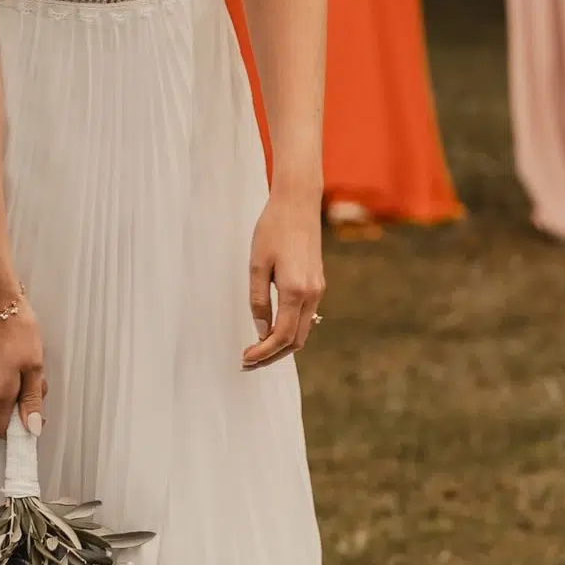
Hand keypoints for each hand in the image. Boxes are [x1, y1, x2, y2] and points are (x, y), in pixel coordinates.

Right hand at [0, 298, 47, 437]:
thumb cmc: (18, 332)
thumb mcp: (34, 367)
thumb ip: (32, 400)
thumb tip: (32, 428)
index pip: (1, 431)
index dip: (18, 432)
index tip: (34, 423)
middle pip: (5, 415)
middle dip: (24, 406)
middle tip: (38, 383)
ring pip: (4, 398)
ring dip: (20, 390)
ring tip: (30, 366)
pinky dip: (13, 379)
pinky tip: (20, 361)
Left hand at [244, 184, 324, 368]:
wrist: (298, 203)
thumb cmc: (273, 229)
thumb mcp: (257, 264)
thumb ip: (258, 300)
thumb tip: (261, 330)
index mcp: (296, 291)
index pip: (282, 336)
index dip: (263, 353)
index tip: (245, 358)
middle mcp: (312, 294)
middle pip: (296, 341)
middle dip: (272, 355)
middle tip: (248, 361)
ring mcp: (318, 289)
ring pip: (303, 330)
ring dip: (281, 344)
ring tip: (257, 349)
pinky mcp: (318, 283)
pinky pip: (306, 316)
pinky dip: (290, 329)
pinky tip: (272, 329)